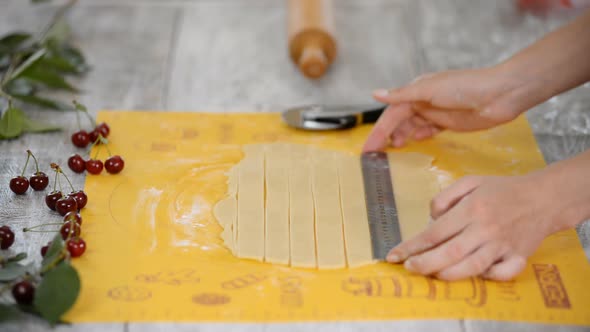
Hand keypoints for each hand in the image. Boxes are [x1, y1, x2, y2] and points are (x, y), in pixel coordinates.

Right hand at [363, 67, 533, 151]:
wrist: (500, 94)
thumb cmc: (464, 87)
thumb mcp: (429, 90)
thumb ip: (402, 95)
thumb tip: (374, 94)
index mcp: (416, 90)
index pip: (391, 113)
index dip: (379, 130)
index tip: (368, 148)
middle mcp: (423, 100)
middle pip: (399, 121)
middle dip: (387, 137)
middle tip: (377, 156)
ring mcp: (436, 112)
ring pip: (412, 127)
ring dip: (402, 137)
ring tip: (395, 150)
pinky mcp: (448, 123)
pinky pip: (428, 131)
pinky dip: (419, 137)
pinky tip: (415, 143)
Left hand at [386, 174, 571, 280]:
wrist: (544, 197)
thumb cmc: (503, 189)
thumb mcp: (470, 181)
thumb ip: (445, 197)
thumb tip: (431, 218)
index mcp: (471, 209)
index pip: (435, 232)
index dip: (412, 246)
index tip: (395, 255)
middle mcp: (485, 228)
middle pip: (450, 253)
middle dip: (425, 264)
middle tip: (409, 268)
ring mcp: (503, 244)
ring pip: (472, 267)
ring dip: (449, 274)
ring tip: (433, 274)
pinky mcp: (519, 256)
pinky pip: (502, 273)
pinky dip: (489, 277)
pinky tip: (475, 274)